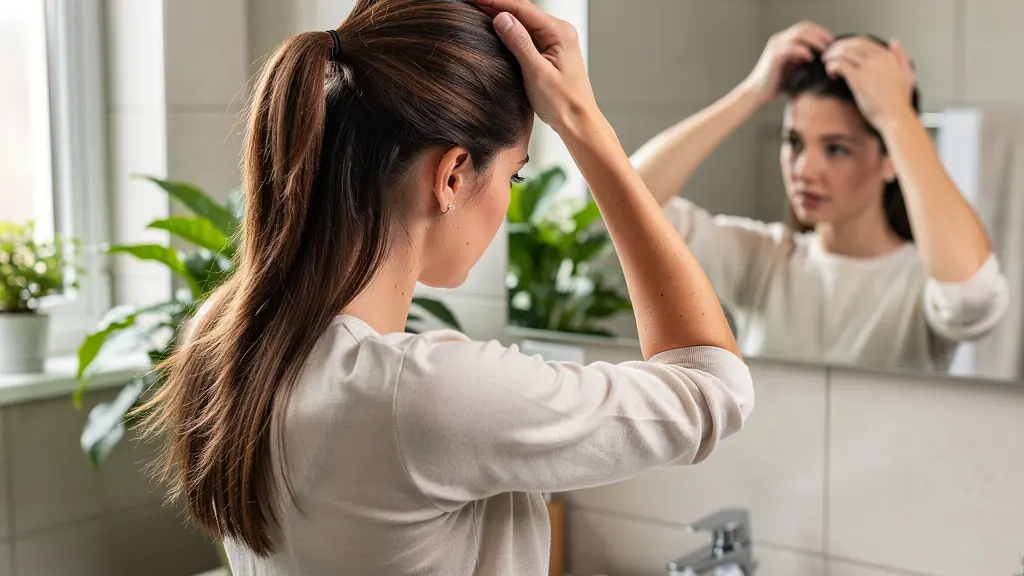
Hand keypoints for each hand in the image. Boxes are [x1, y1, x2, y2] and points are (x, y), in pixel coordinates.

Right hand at [472, 0, 598, 134]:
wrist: (578, 123)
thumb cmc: (563, 103)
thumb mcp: (537, 72)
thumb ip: (519, 43)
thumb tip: (501, 18)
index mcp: (559, 33)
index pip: (521, 7)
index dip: (495, 1)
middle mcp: (560, 32)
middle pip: (522, 10)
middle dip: (496, 5)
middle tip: (471, 2)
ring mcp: (555, 42)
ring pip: (524, 22)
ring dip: (501, 15)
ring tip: (477, 10)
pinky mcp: (550, 52)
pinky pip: (527, 35)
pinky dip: (510, 30)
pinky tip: (496, 29)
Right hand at [744, 21, 833, 103]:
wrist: (756, 93)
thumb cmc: (775, 85)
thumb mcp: (792, 68)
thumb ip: (803, 59)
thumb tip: (822, 56)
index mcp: (782, 41)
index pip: (804, 28)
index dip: (819, 32)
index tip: (831, 41)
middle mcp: (778, 40)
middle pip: (803, 27)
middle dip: (820, 34)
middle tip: (832, 43)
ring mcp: (775, 47)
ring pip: (799, 34)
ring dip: (815, 40)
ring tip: (824, 50)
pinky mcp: (774, 56)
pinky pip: (792, 47)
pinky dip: (803, 51)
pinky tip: (811, 58)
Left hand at [823, 37, 915, 130]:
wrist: (895, 116)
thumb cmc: (899, 101)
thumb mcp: (907, 73)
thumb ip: (901, 56)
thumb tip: (894, 42)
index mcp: (888, 56)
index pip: (864, 41)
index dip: (849, 43)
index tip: (842, 49)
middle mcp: (878, 59)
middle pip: (853, 44)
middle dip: (838, 47)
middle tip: (829, 54)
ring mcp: (868, 68)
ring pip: (845, 52)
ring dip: (832, 56)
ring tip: (827, 63)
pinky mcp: (858, 79)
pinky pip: (840, 65)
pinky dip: (832, 66)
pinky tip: (831, 74)